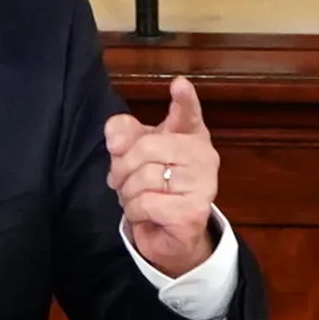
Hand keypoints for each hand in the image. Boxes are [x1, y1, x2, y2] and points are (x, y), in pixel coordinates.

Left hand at [106, 76, 222, 273]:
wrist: (170, 235)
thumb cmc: (154, 188)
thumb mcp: (133, 156)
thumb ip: (123, 136)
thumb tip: (115, 139)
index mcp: (190, 135)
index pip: (188, 112)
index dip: (184, 99)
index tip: (179, 84)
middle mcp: (203, 156)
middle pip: (146, 148)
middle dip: (123, 168)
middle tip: (122, 182)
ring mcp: (203, 184)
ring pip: (144, 177)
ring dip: (128, 194)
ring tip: (137, 199)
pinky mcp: (194, 212)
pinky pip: (147, 203)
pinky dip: (135, 212)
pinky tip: (145, 215)